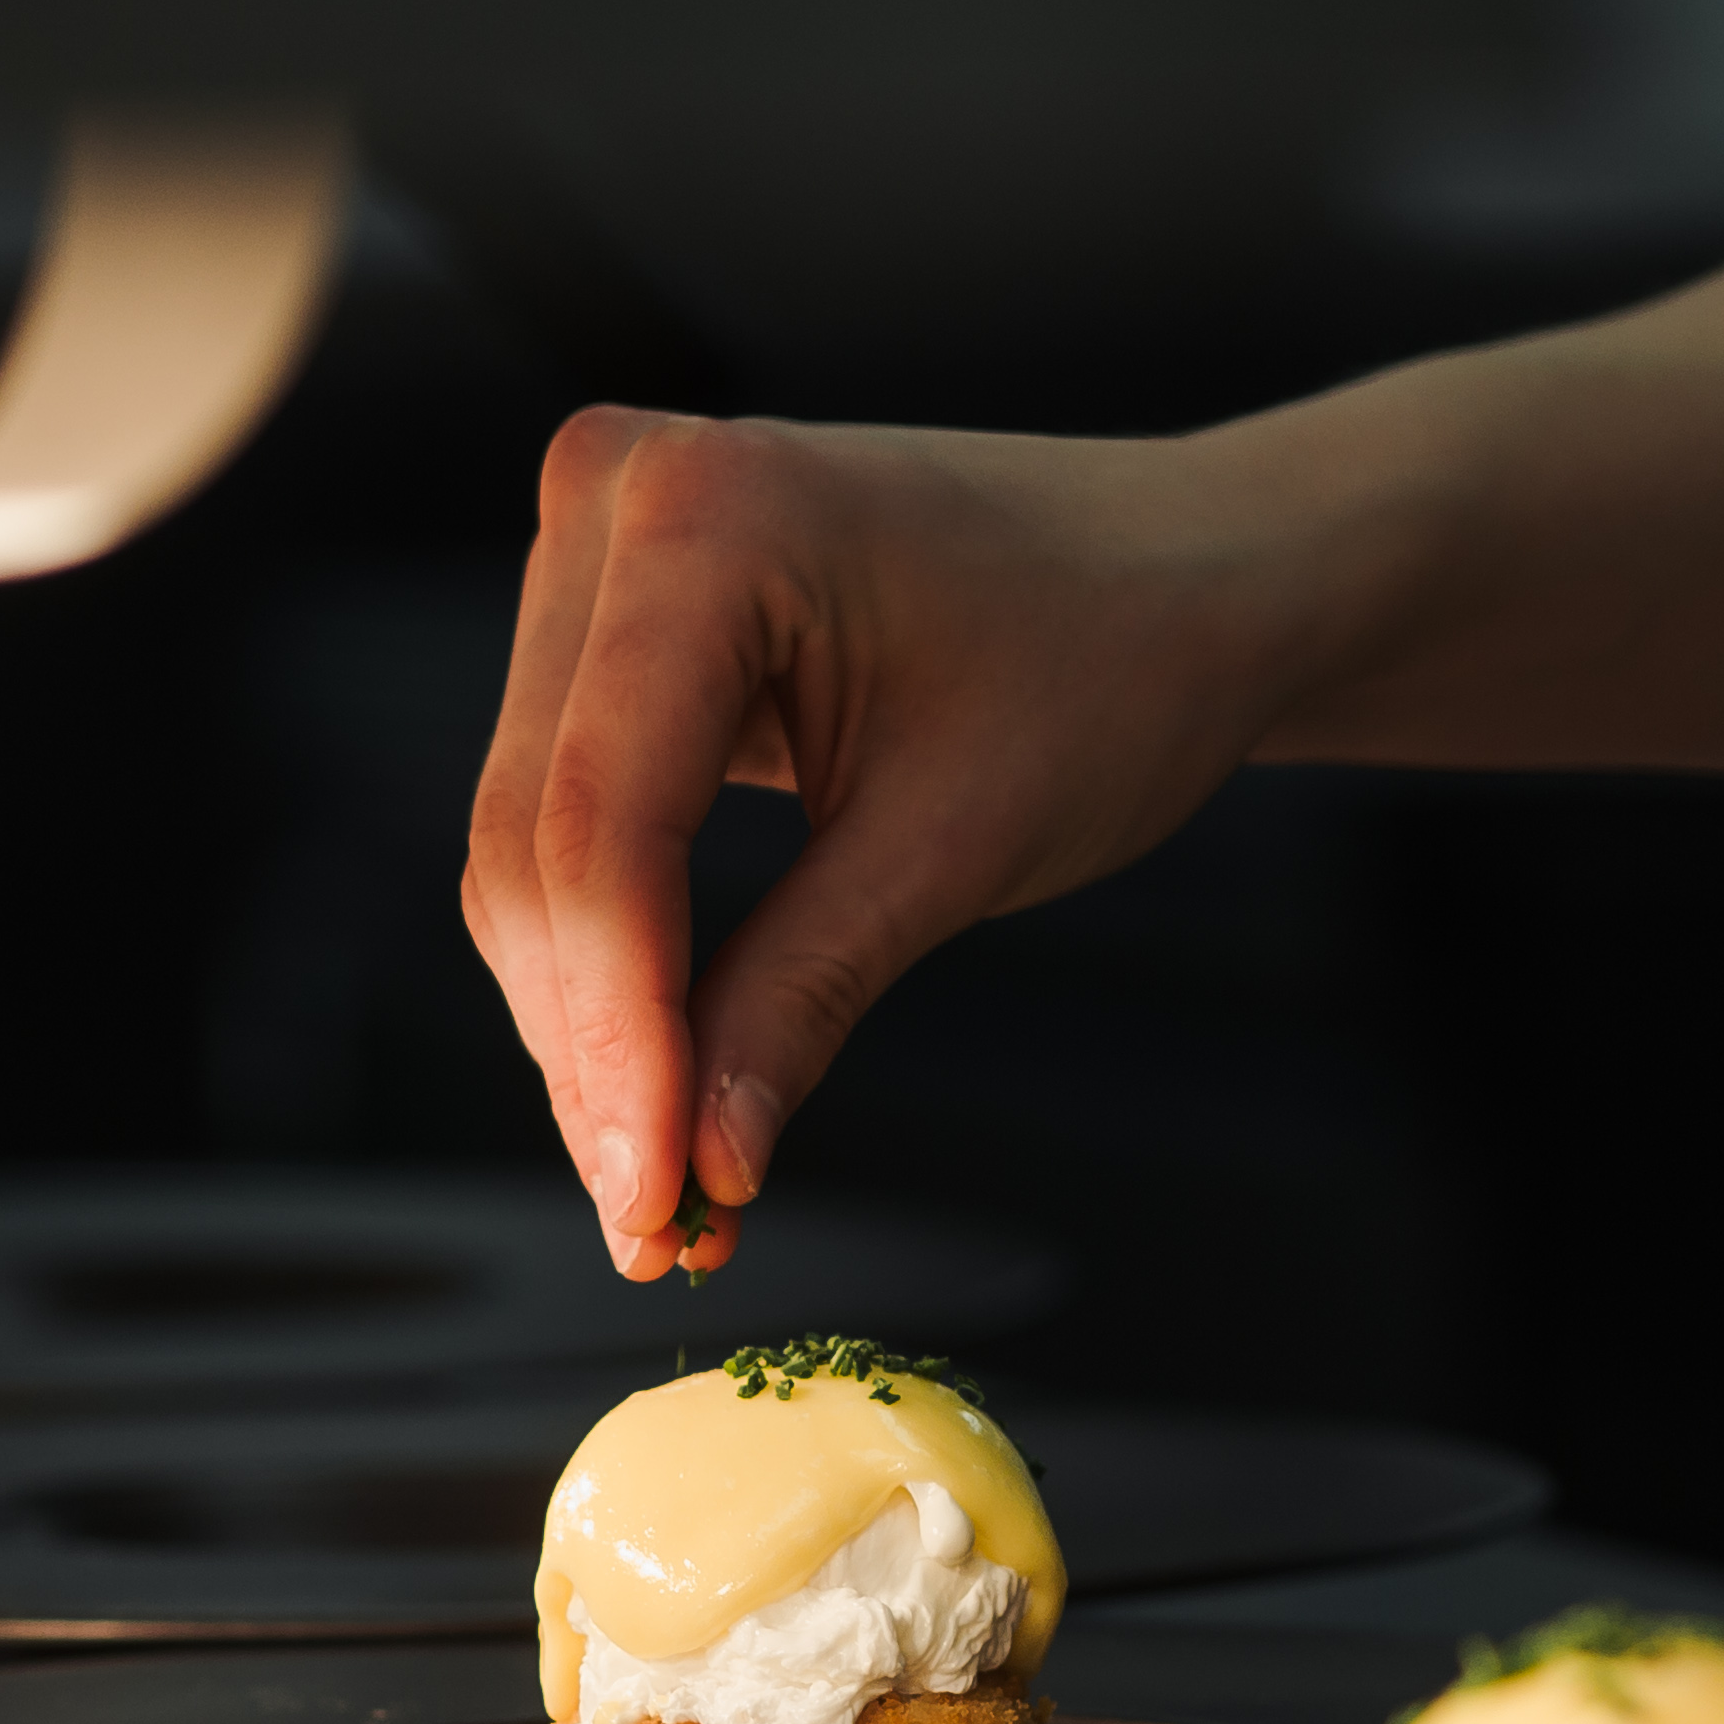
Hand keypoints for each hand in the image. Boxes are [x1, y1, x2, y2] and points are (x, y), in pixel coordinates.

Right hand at [461, 409, 1301, 1275]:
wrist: (1188, 571)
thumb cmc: (1113, 655)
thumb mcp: (956, 844)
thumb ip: (798, 997)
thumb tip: (698, 1163)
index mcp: (706, 516)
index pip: (600, 824)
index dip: (616, 1034)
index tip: (651, 1193)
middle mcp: (622, 500)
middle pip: (538, 845)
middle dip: (595, 1052)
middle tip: (656, 1223)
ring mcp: (606, 556)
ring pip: (534, 851)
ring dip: (590, 1025)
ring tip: (668, 1178)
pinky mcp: (619, 624)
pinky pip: (574, 820)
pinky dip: (617, 961)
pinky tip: (665, 1078)